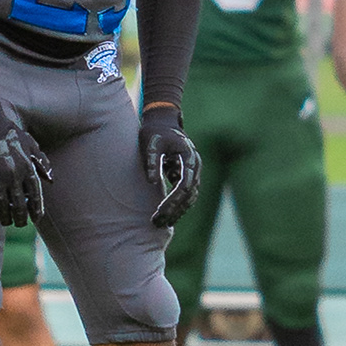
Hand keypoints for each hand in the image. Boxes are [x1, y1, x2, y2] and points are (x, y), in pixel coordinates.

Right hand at [0, 122, 51, 226]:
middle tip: (19, 223)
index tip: (36, 219)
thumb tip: (50, 180)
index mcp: (27, 167)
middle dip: (20, 219)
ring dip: (5, 219)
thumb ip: (42, 162)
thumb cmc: (8, 133)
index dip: (36, 211)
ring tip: (5, 221)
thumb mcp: (30, 143)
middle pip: (19, 207)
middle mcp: (13, 176)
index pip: (35, 197)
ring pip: (2, 209)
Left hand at [139, 105, 201, 226]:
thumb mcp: (150, 142)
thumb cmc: (155, 132)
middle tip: (157, 222)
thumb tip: (152, 182)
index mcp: (189, 157)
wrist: (163, 122)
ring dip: (176, 212)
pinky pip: (185, 196)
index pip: (185, 184)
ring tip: (159, 224)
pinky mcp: (186, 176)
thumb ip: (151, 160)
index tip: (160, 210)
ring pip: (189, 198)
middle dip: (174, 210)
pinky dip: (177, 207)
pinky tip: (165, 217)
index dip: (173, 199)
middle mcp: (194, 166)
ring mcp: (192, 172)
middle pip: (188, 195)